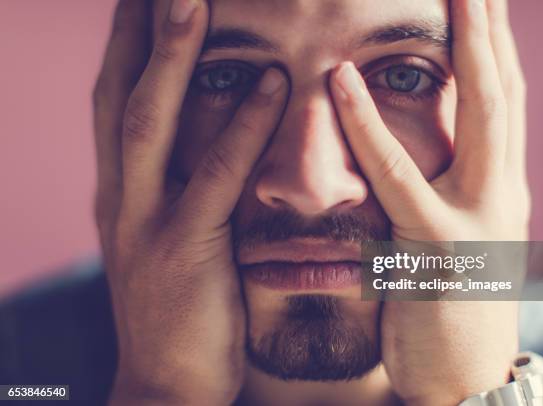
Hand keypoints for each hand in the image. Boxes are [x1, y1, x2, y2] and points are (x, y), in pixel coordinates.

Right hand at [93, 1, 287, 403]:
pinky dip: (240, 128)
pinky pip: (213, 179)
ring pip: (150, 123)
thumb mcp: (165, 237)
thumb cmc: (179, 305)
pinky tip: (269, 84)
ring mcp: (144, 224)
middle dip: (135, 31)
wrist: (167, 381)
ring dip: (171, 58)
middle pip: (120, 93)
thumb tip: (210, 137)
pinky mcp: (183, 254)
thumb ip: (177, 187)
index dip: (127, 42)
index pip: (116, 97)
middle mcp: (121, 196)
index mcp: (121, 189)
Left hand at [330, 0, 527, 403]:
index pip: (501, 99)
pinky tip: (344, 82)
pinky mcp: (436, 250)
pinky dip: (370, 128)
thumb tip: (427, 146)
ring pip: (479, 115)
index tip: (482, 0)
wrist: (464, 379)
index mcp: (499, 186)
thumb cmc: (451, 308)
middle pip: (503, 90)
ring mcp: (477, 218)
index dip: (493, 43)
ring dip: (468, 47)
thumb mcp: (457, 237)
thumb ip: (447, 188)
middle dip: (493, 26)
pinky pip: (398, 178)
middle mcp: (501, 191)